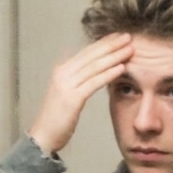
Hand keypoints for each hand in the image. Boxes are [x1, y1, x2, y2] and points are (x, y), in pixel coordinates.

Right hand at [27, 33, 134, 154]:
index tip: (119, 36)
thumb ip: (77, 79)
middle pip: (91, 55)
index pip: (86, 51)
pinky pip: (93, 83)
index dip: (103, 42)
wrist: (43, 136)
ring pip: (94, 66)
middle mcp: (63, 74)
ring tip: (129, 50)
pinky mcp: (71, 98)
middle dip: (111, 45)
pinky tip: (121, 68)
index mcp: (62, 70)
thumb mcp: (66, 93)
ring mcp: (66, 85)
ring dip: (114, 56)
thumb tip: (91, 69)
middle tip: (128, 37)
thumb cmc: (57, 118)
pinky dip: (108, 74)